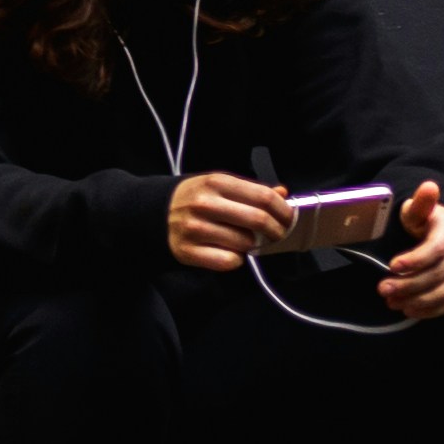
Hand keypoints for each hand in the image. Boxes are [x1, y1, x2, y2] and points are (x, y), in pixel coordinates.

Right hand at [165, 170, 284, 272]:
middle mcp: (204, 203)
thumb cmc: (195, 198)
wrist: (155, 212)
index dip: (283, 210)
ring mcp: (194, 228)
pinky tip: (229, 251)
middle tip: (277, 235)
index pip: (263, 197)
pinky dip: (235, 259)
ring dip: (253, 245)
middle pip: (258, 220)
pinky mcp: (187, 250)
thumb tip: (282, 192)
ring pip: (245, 243)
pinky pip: (228, 261)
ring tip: (246, 241)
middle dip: (276, 231)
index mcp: (215, 182)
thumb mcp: (220, 185)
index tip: (288, 219)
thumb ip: (251, 190)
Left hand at [373, 180, 443, 320]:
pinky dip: (429, 311)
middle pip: (438, 274)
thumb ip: (420, 203)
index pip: (436, 249)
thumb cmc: (424, 221)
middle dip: (409, 284)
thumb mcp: (417, 210)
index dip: (415, 259)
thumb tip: (429, 186)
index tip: (392, 265)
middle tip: (382, 289)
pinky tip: (408, 310)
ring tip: (390, 301)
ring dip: (416, 300)